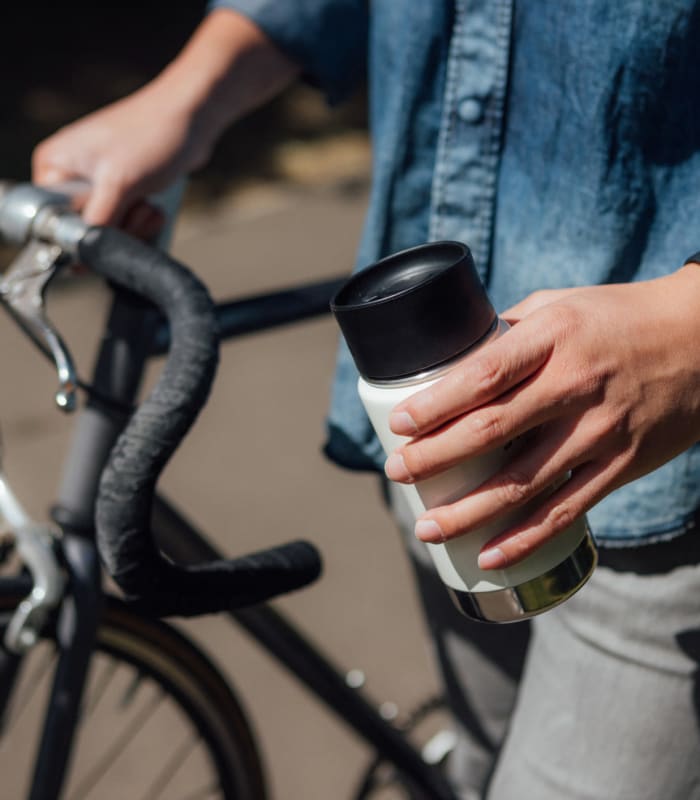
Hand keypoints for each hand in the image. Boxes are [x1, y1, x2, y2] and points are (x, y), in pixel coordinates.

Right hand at [32, 84, 203, 237]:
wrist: (192, 116)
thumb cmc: (152, 135)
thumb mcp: (118, 185)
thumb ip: (96, 224)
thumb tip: (82, 256)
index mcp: (54, 166)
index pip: (56, 223)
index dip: (84, 236)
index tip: (110, 232)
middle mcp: (70, 174)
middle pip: (86, 231)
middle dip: (118, 229)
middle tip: (136, 206)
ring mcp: (97, 183)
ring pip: (110, 232)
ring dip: (135, 226)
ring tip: (147, 203)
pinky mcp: (121, 190)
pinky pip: (127, 223)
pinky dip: (143, 220)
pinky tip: (153, 206)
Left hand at [384, 267, 699, 568]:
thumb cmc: (618, 317)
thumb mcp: (560, 304)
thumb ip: (508, 331)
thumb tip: (454, 357)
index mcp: (553, 337)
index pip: (482, 375)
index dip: (435, 405)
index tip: (397, 425)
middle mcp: (575, 385)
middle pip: (490, 431)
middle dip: (434, 458)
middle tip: (396, 474)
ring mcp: (600, 430)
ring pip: (522, 482)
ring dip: (467, 511)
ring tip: (425, 527)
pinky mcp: (621, 464)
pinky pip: (566, 509)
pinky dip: (524, 537)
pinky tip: (489, 556)